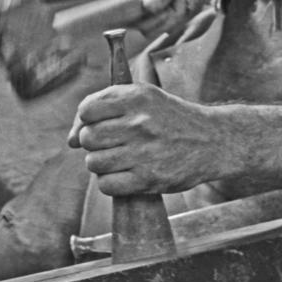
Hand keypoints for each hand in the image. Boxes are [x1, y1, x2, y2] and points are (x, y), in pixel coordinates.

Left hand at [67, 83, 225, 195]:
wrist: (212, 140)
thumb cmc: (171, 118)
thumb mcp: (145, 97)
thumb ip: (105, 107)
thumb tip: (70, 140)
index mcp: (137, 97)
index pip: (87, 110)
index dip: (86, 120)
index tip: (98, 124)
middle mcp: (140, 122)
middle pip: (88, 138)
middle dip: (94, 143)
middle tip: (113, 143)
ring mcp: (144, 152)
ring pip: (94, 163)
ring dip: (101, 164)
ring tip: (120, 159)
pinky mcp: (149, 178)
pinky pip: (107, 185)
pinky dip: (111, 182)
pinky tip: (125, 174)